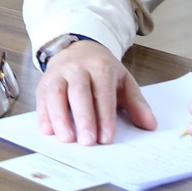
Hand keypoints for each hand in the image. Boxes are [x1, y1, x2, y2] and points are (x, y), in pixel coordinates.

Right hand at [34, 40, 156, 144]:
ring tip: (66, 138)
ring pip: (56, 93)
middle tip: (87, 141)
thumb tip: (150, 124)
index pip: (103, 92)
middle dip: (83, 117)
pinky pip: (41, 97)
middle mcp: (77, 68)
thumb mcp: (123, 81)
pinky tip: (47, 130)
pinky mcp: (44, 81)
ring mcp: (58, 73)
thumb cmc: (102, 70)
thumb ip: (136, 103)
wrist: (79, 48)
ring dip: (59, 117)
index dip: (104, 116)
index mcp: (101, 67)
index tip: (106, 138)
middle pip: (78, 91)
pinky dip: (43, 114)